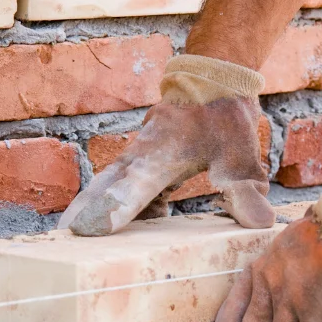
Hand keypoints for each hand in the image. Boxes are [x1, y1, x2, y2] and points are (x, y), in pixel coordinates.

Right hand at [58, 57, 274, 234]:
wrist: (211, 81)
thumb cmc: (223, 118)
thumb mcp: (241, 156)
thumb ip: (245, 191)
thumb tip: (260, 225)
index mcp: (162, 154)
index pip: (132, 188)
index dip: (111, 210)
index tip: (89, 229)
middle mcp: (141, 155)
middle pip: (104, 186)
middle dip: (82, 211)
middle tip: (61, 239)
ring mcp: (137, 156)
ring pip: (107, 184)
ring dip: (90, 206)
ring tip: (74, 237)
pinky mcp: (140, 160)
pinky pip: (122, 185)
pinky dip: (117, 204)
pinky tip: (129, 227)